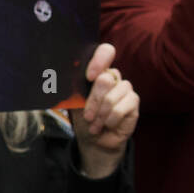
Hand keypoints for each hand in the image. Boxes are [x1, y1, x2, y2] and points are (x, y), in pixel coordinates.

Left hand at [70, 44, 138, 179]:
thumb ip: (74, 89)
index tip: (89, 77)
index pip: (106, 52)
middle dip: (93, 101)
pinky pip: (121, 108)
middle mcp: (113, 77)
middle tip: (88, 116)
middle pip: (105, 79)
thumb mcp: (75, 103)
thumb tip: (60, 79)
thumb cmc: (84, 119)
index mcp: (98, 72)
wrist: (95, 140)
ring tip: (95, 124)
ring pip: (112, 96)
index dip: (99, 61)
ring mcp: (125, 88)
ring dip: (101, 115)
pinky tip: (107, 125)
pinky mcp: (133, 101)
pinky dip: (110, 120)